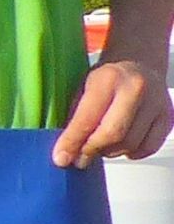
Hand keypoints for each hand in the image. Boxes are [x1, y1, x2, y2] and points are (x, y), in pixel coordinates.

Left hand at [54, 57, 168, 166]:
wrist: (139, 64)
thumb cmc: (106, 79)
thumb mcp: (83, 87)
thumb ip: (74, 115)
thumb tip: (65, 149)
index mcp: (109, 78)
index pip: (88, 118)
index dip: (73, 141)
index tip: (61, 158)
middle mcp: (137, 89)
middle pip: (113, 134)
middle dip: (92, 150)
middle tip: (79, 158)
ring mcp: (157, 104)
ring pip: (131, 144)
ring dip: (110, 152)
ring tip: (98, 147)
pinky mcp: (168, 118)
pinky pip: (148, 148)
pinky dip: (130, 152)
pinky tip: (120, 145)